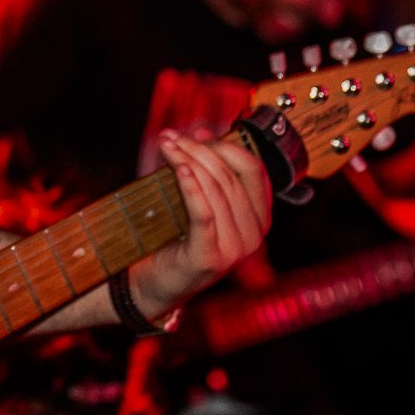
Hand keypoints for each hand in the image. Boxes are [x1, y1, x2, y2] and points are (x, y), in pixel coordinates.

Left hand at [132, 132, 270, 314]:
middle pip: (229, 177)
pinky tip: (180, 169)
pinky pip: (204, 214)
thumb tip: (204, 131)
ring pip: (216, 190)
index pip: (253, 170)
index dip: (225, 146)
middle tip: (169, 137)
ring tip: (166, 146)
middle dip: (198, 150)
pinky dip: (192, 188)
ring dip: (188, 162)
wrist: (155, 284)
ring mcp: (235, 250)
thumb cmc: (176, 240)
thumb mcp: (195, 200)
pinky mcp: (210, 257)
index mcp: (258, 219)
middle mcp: (254, 236)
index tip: (194, 134)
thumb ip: (204, 169)